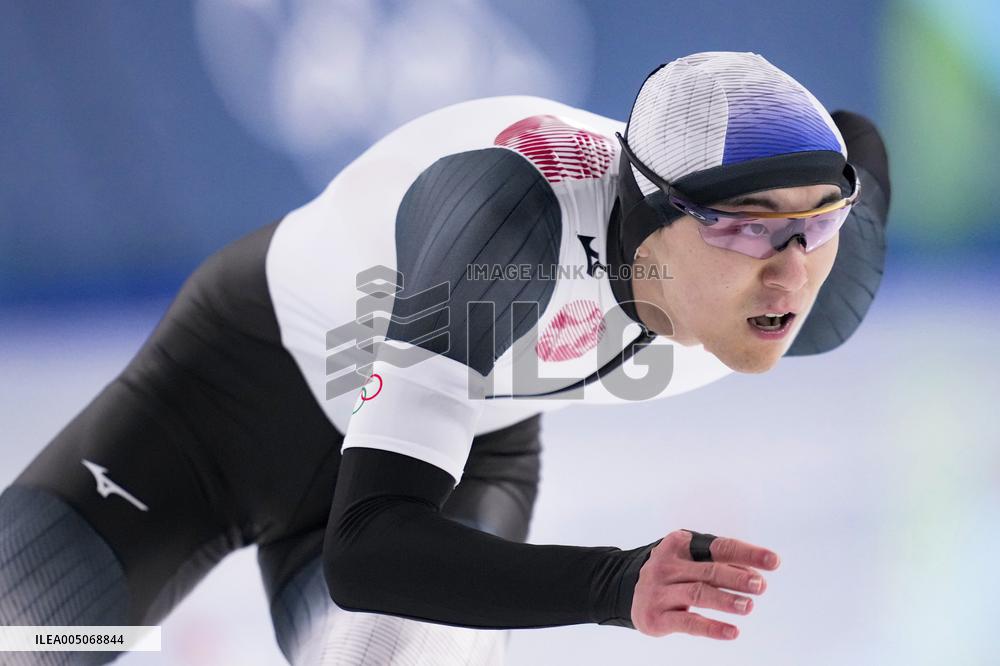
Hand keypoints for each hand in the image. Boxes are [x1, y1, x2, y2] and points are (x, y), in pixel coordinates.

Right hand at [631, 529, 780, 638]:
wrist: (623, 589)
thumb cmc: (670, 573)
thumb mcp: (689, 560)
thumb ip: (719, 565)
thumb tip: (753, 576)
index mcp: (679, 545)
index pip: (719, 547)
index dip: (747, 554)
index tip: (773, 561)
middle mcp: (667, 565)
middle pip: (708, 571)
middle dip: (736, 578)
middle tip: (760, 586)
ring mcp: (659, 590)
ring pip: (698, 594)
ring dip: (726, 600)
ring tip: (748, 606)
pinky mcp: (655, 616)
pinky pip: (687, 622)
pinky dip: (712, 628)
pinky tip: (732, 632)